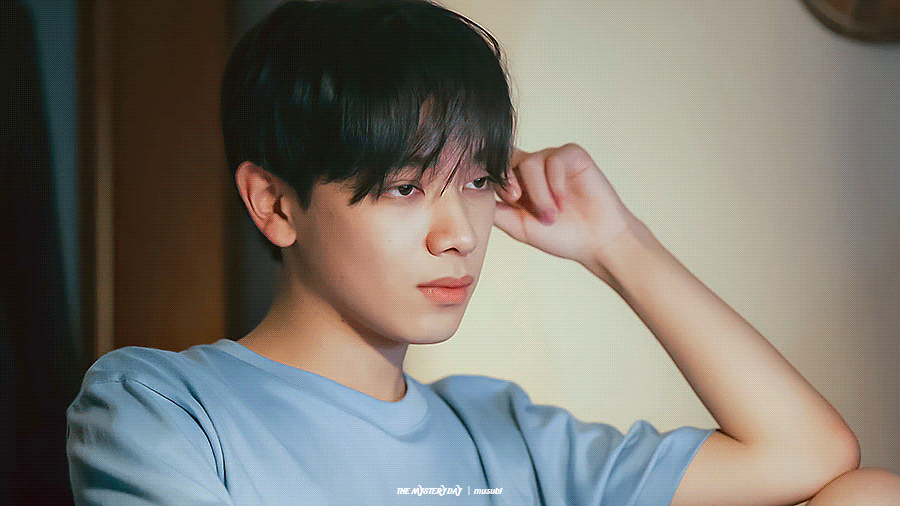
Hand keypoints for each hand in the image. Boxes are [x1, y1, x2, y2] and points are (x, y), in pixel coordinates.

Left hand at [493, 144, 643, 284]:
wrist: (597, 241)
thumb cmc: (561, 236)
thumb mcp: (520, 227)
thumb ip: (497, 212)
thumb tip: (471, 197)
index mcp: (516, 182)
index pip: (494, 169)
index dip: (493, 179)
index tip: (506, 200)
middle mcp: (532, 167)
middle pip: (508, 159)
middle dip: (508, 179)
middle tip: (517, 200)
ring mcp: (552, 159)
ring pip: (531, 162)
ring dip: (538, 191)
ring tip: (551, 215)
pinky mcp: (573, 155)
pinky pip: (555, 159)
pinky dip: (555, 182)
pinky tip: (562, 201)